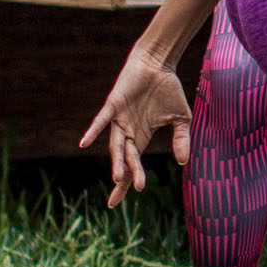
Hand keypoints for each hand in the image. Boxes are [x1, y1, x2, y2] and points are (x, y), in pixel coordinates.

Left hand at [80, 45, 191, 206]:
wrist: (159, 64)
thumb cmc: (168, 89)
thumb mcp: (181, 118)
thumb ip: (182, 139)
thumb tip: (182, 162)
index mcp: (140, 136)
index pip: (131, 165)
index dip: (125, 183)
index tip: (114, 203)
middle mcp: (127, 131)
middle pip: (124, 160)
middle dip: (127, 177)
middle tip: (127, 193)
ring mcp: (119, 119)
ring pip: (115, 144)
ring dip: (117, 160)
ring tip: (118, 177)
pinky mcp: (114, 104)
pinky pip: (102, 120)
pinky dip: (93, 131)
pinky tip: (84, 143)